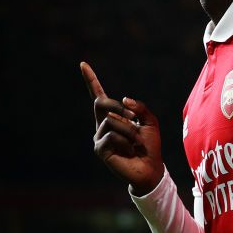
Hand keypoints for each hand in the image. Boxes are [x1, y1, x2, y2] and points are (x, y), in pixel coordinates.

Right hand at [81, 61, 164, 194]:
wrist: (150, 168)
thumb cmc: (150, 145)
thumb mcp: (150, 121)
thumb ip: (140, 108)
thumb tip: (123, 99)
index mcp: (112, 117)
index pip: (98, 96)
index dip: (91, 80)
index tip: (83, 64)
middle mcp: (102, 125)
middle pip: (101, 103)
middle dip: (119, 108)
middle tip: (135, 119)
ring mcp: (99, 137)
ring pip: (111, 121)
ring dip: (129, 130)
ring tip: (135, 143)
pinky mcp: (100, 149)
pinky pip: (112, 135)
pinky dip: (125, 141)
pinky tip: (129, 150)